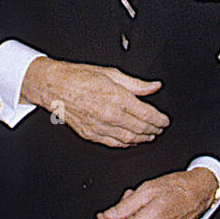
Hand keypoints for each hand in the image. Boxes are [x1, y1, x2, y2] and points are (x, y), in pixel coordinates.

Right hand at [21, 57, 167, 146]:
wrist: (54, 86)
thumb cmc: (79, 77)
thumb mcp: (112, 74)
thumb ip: (137, 84)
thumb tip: (154, 86)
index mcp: (117, 98)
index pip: (147, 115)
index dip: (160, 120)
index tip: (165, 121)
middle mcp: (109, 114)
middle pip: (140, 128)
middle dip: (154, 130)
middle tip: (160, 128)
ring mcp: (99, 126)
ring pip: (128, 139)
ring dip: (143, 139)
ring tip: (150, 136)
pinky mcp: (90, 133)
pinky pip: (113, 143)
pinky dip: (126, 144)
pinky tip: (132, 141)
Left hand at [97, 169, 217, 218]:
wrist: (201, 192)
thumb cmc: (178, 187)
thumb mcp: (148, 188)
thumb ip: (125, 205)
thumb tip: (108, 216)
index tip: (101, 216)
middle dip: (122, 215)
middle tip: (130, 196)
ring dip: (133, 217)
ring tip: (144, 200)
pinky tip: (151, 209)